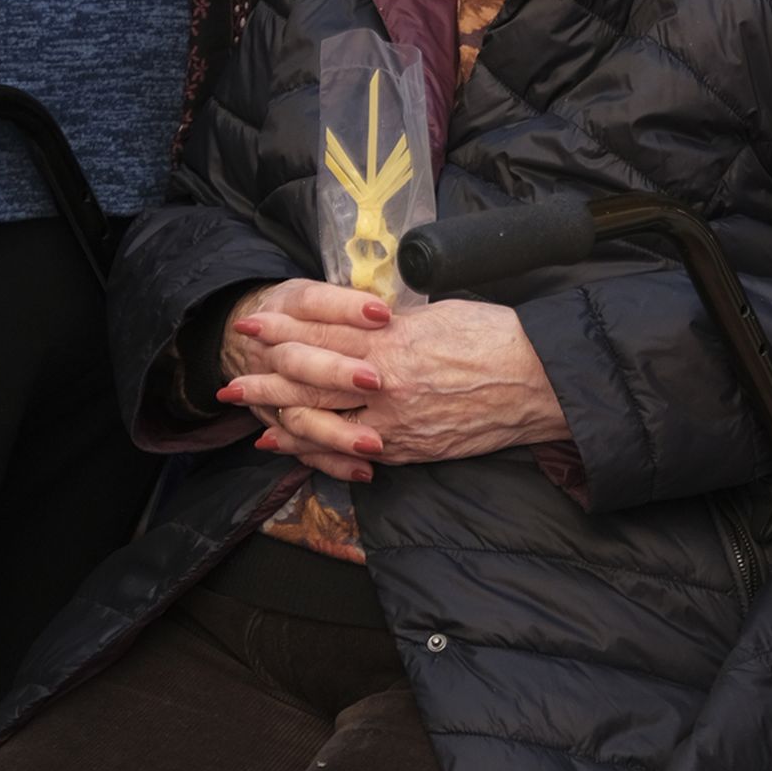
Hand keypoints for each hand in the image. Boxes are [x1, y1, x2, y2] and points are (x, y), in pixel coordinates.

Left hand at [226, 294, 569, 474]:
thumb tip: (362, 323)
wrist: (539, 382)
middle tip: (232, 380)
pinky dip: (320, 452)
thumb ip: (393, 325)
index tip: (253, 327)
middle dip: (267, 381)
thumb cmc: (494, 337)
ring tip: (250, 419)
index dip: (283, 332)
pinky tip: (296, 450)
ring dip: (283, 421)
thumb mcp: (436, 315)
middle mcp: (384, 385)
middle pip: (311, 383)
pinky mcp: (410, 451)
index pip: (322, 335)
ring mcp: (395, 424)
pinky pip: (353, 455)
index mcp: (390, 341)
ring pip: (324, 424)